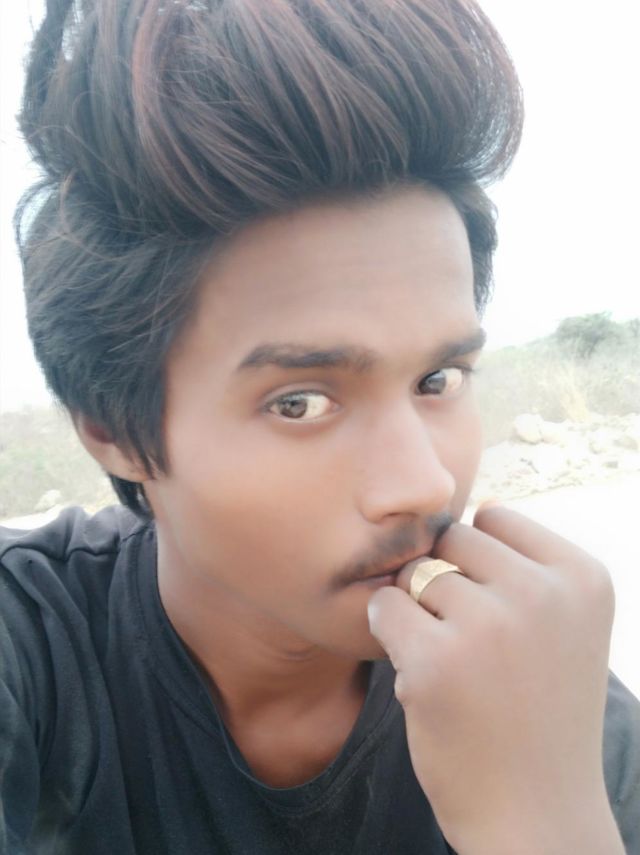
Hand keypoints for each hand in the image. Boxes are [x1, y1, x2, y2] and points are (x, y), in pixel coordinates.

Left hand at [367, 505, 624, 854]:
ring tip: (455, 663)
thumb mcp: (564, 623)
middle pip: (454, 538)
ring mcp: (489, 627)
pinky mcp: (436, 662)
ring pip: (416, 573)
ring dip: (419, 610)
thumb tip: (454, 509)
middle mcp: (543, 594)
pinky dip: (389, 632)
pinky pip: (385, 606)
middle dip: (448, 580)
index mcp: (582, 577)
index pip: (496, 518)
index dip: (482, 564)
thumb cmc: (539, 708)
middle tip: (472, 642)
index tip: (501, 614)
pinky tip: (421, 672)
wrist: (535, 811)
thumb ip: (522, 563)